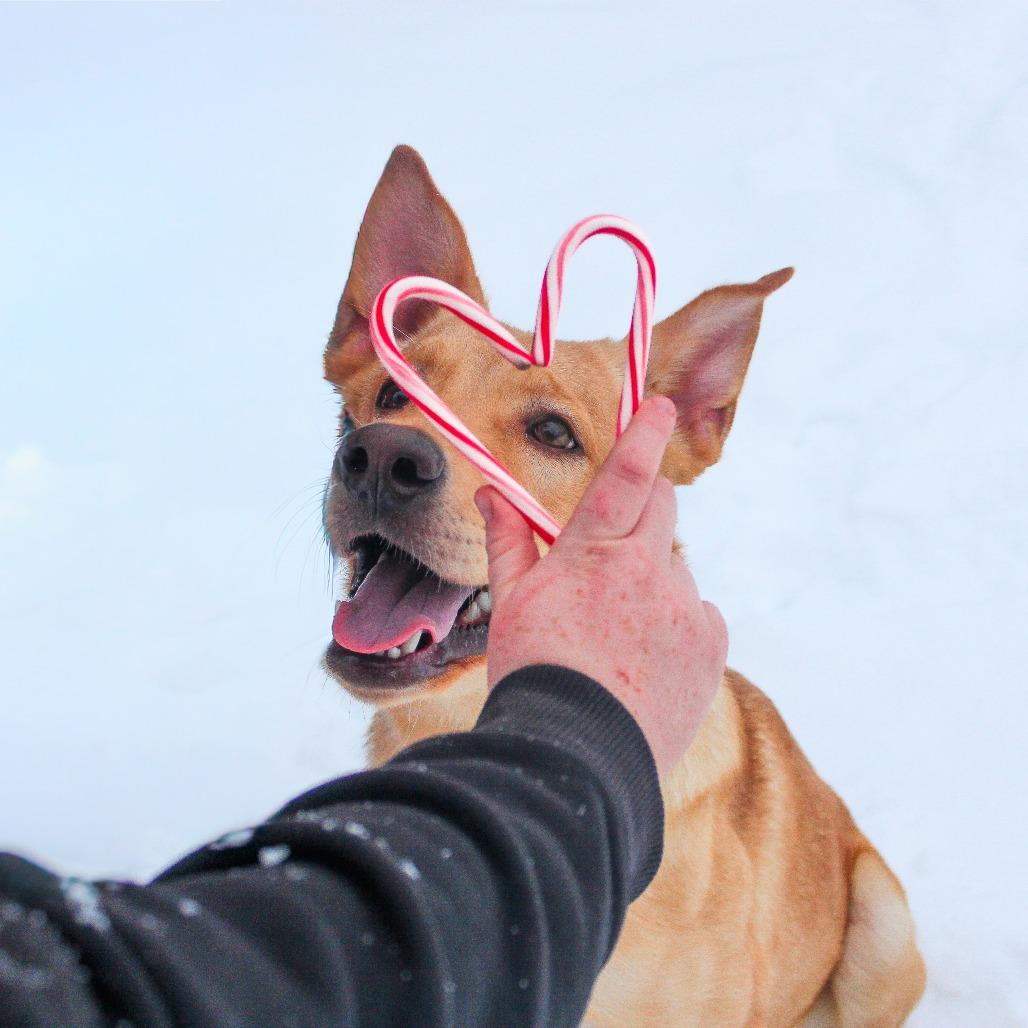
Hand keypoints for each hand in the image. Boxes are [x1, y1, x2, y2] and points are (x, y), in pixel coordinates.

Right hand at [474, 396, 727, 777]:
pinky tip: (645, 659)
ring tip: (617, 634)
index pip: (628, 475)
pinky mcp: (711, 645)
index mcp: (596, 553)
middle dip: (643, 509)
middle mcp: (649, 570)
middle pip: (662, 507)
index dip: (645, 432)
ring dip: (652, 581)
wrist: (577, 754)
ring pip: (675, 568)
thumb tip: (493, 494)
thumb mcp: (512, 603)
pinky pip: (699, 614)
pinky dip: (678, 623)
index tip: (661, 403)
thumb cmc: (535, 673)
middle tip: (612, 549)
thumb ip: (509, 541)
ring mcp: (686, 608)